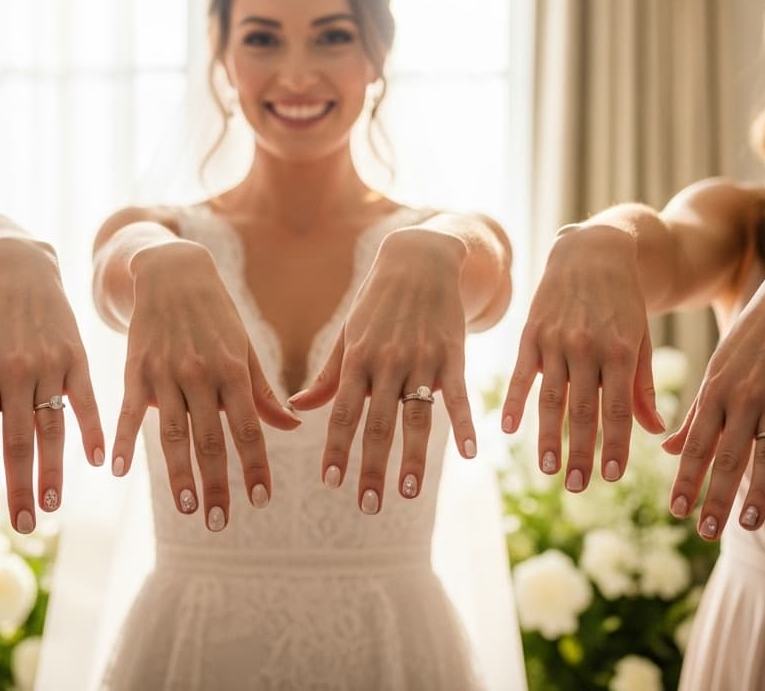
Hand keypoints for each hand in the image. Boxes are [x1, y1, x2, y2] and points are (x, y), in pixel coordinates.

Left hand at [0, 238, 106, 532]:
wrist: (12, 266)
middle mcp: (13, 370)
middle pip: (17, 441)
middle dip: (19, 488)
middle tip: (23, 525)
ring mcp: (47, 362)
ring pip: (52, 427)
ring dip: (53, 471)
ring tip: (53, 505)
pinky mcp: (75, 354)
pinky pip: (85, 400)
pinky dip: (93, 431)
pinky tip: (97, 460)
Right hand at [111, 241, 299, 530]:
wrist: (172, 271)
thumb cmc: (217, 314)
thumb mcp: (245, 346)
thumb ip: (264, 390)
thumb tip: (293, 425)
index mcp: (233, 369)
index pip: (249, 427)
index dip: (256, 465)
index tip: (262, 499)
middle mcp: (200, 374)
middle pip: (210, 438)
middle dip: (217, 483)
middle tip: (220, 522)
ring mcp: (165, 373)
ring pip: (172, 432)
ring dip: (179, 473)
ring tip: (186, 508)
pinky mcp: (134, 369)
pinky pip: (126, 411)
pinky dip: (120, 440)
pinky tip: (115, 470)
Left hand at [289, 228, 472, 514]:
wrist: (420, 258)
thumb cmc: (377, 302)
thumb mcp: (349, 334)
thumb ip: (328, 376)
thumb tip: (296, 409)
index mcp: (357, 359)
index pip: (343, 413)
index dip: (338, 448)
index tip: (331, 482)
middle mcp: (387, 362)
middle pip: (378, 424)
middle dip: (372, 468)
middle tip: (368, 507)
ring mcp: (422, 360)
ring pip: (417, 417)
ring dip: (413, 459)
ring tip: (409, 494)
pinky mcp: (453, 355)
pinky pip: (459, 396)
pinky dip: (464, 424)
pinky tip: (469, 453)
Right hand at [502, 226, 663, 491]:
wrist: (593, 250)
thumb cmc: (623, 301)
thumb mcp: (639, 339)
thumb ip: (642, 386)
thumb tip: (655, 432)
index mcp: (619, 351)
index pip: (617, 409)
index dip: (614, 445)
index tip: (612, 477)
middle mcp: (587, 348)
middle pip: (583, 411)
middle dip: (581, 453)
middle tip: (579, 487)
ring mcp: (556, 340)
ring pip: (551, 398)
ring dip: (548, 437)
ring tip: (548, 469)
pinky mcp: (531, 333)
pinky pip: (522, 374)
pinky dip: (515, 402)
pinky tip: (509, 430)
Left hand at [662, 264, 764, 539]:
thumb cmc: (750, 343)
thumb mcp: (716, 373)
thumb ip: (696, 416)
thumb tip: (666, 452)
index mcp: (715, 392)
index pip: (696, 444)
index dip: (686, 478)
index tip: (676, 511)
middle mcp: (745, 398)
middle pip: (729, 456)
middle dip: (716, 497)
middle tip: (705, 533)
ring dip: (759, 493)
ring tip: (748, 526)